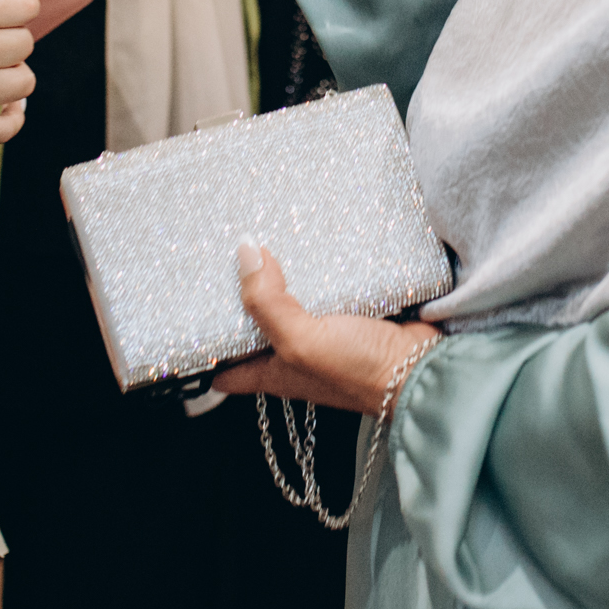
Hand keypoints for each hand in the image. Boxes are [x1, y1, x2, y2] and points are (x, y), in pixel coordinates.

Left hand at [213, 242, 438, 414]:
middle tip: (224, 253)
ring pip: (292, 299)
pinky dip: (320, 267)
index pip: (225, 367)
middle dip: (241, 293)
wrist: (423, 368)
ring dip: (282, 273)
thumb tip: (244, 253)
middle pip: (255, 323)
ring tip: (265, 235)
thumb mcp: (301, 342)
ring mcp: (323, 331)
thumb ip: (267, 303)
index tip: (185, 313)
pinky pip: (328, 286)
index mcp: (273, 370)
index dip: (203, 347)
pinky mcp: (352, 312)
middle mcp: (294, 352)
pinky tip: (315, 242)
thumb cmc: (361, 373)